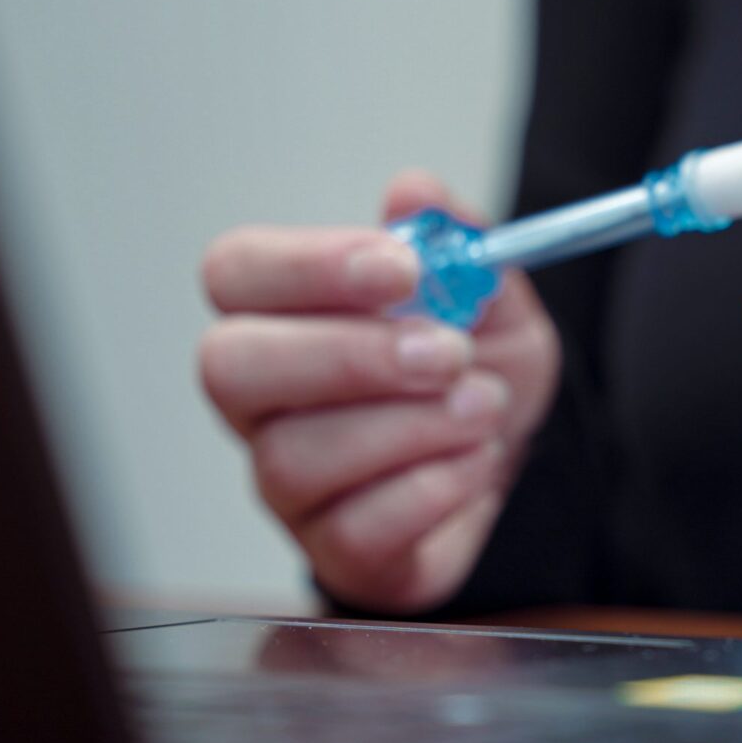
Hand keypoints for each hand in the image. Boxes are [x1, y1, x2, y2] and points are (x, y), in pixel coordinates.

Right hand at [198, 172, 559, 612]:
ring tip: (485, 405)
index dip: (311, 267)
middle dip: (350, 356)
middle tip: (447, 351)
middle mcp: (262, 400)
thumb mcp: (489, 294)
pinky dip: (434, 489)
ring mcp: (286, 483)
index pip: (236, 272)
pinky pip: (355, 531)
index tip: (404, 269)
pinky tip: (475, 461)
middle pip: (231, 368)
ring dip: (412, 427)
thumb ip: (456, 242)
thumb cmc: (472, 370)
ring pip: (296, 459)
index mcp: (281, 314)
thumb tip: (413, 192)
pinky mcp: (334, 550)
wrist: (510, 459)